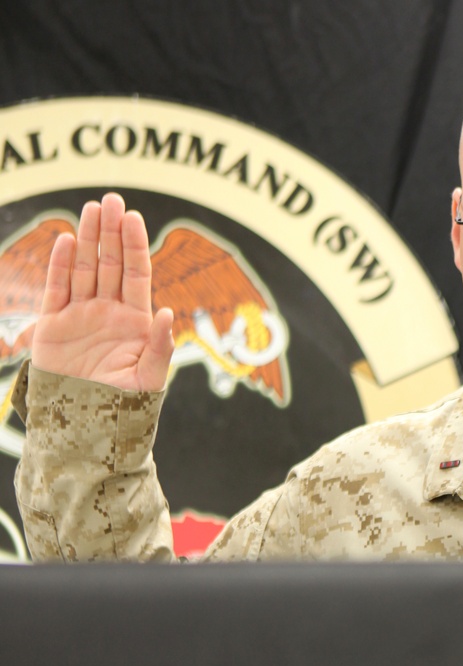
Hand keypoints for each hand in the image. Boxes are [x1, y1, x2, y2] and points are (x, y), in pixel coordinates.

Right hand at [31, 192, 173, 391]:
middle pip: (109, 264)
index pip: (136, 275)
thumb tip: (168, 312)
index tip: (133, 218)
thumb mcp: (150, 378)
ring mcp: (81, 316)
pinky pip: (57, 288)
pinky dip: (60, 265)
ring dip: (87, 238)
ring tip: (92, 209)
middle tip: (112, 199)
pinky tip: (65, 240)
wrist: (87, 429)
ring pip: (83, 269)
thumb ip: (161, 346)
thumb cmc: (124, 408)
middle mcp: (108, 313)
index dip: (134, 246)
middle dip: (111, 232)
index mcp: (135, 322)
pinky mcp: (54, 325)